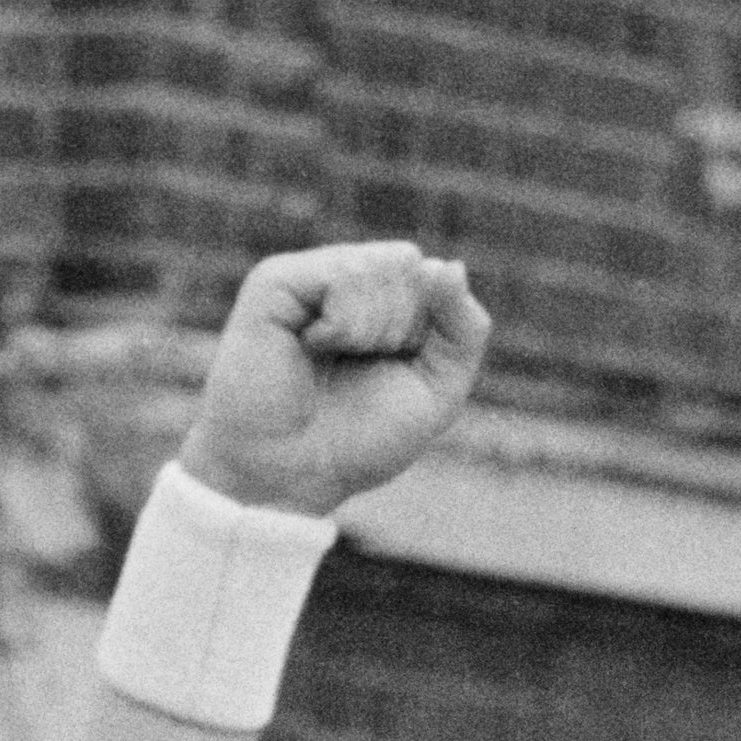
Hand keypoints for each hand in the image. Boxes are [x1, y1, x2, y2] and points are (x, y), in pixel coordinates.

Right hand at [177, 245, 492, 516]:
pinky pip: (341, 275)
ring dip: (370, 330)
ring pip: (379, 267)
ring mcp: (310, 277)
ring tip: (328, 358)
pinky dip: (342, 324)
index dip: (428, 331)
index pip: (434, 276)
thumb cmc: (359, 439)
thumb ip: (464, 329)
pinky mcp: (276, 281)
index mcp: (384, 300)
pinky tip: (310, 345)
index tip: (392, 370)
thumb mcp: (438, 390)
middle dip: (400, 330)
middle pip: (409, 266)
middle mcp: (346, 280)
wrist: (291, 475)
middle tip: (355, 369)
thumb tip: (450, 265)